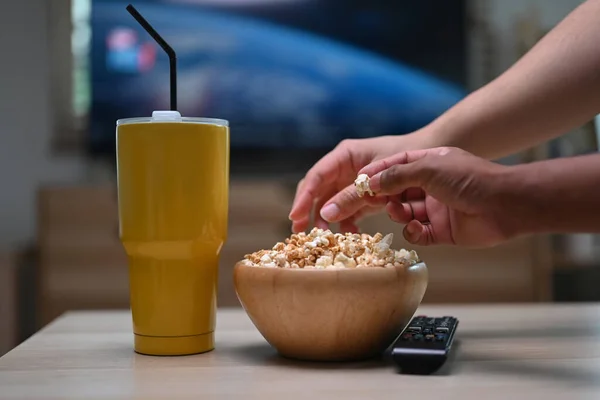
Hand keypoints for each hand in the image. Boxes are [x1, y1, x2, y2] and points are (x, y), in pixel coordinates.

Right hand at [288, 134, 426, 232]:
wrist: (469, 178)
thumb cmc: (429, 162)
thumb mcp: (396, 171)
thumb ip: (361, 191)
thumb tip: (329, 213)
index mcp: (352, 155)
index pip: (318, 176)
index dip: (305, 197)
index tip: (295, 217)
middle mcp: (355, 171)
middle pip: (322, 192)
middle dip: (311, 212)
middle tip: (301, 234)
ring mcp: (367, 189)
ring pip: (339, 207)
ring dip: (332, 223)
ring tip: (329, 240)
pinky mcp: (381, 205)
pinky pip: (359, 218)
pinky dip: (353, 227)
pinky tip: (354, 237)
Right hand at [323, 147, 514, 246]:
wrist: (508, 204)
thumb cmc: (470, 178)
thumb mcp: (428, 168)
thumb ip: (394, 176)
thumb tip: (365, 184)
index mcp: (418, 163)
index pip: (379, 170)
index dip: (357, 181)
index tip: (334, 193)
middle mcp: (421, 185)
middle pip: (383, 195)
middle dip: (365, 203)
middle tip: (336, 215)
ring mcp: (429, 208)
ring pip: (397, 215)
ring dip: (396, 214)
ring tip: (400, 213)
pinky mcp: (438, 230)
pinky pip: (414, 234)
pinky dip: (412, 232)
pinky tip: (418, 227)